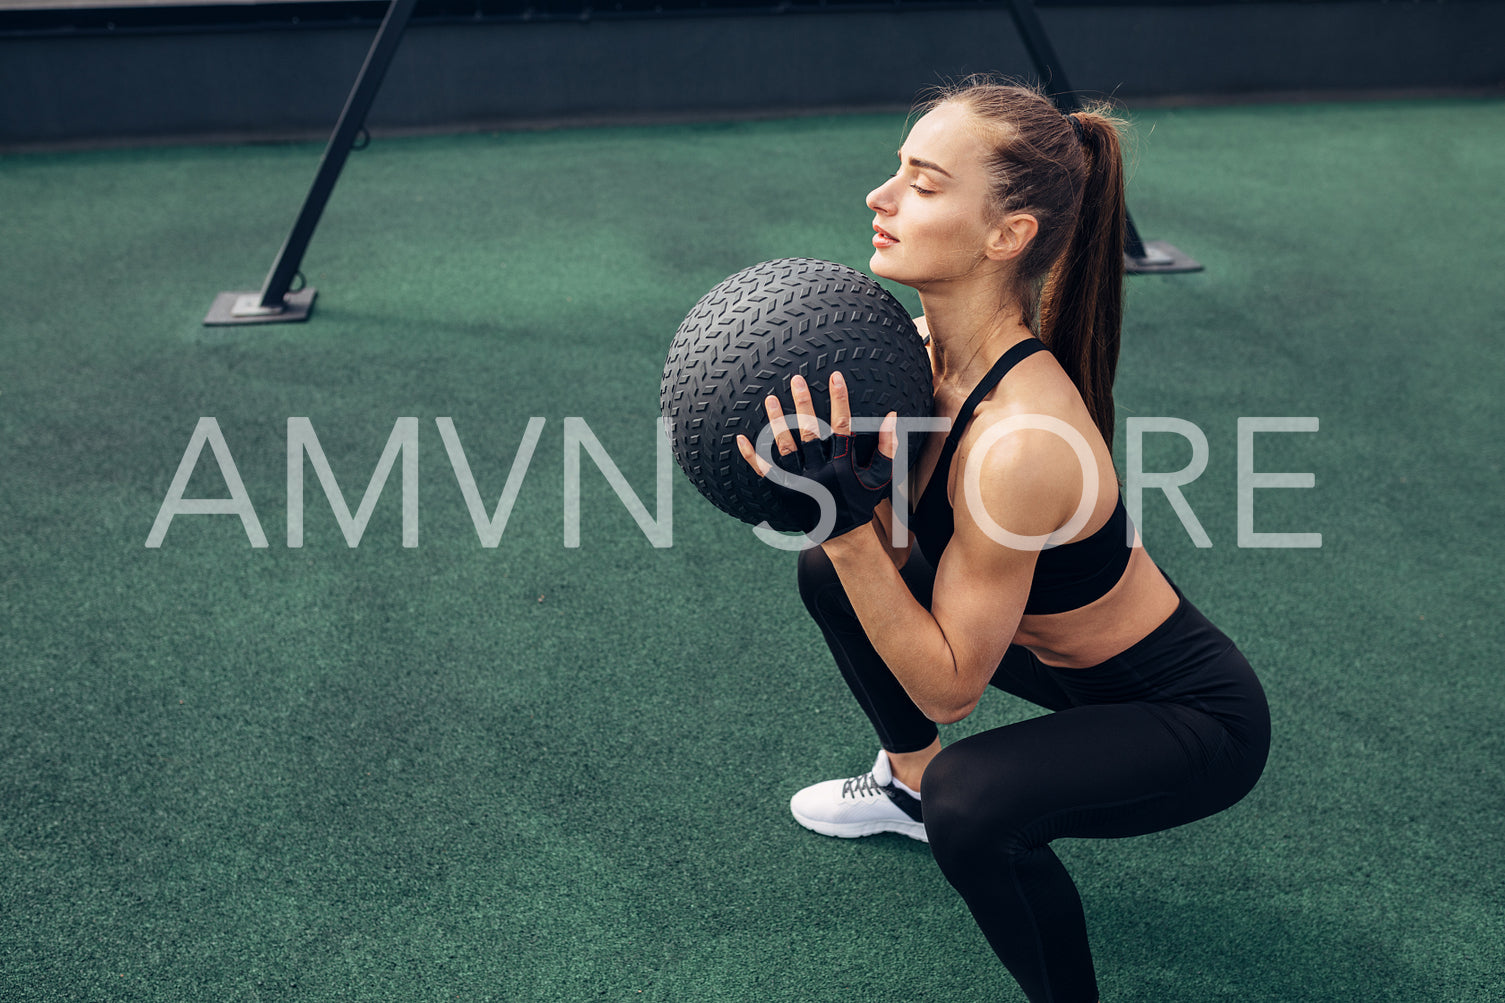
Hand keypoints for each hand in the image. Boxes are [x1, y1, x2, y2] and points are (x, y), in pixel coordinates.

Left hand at [735, 371, 898, 540]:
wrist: (842, 535)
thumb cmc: (861, 501)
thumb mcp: (878, 476)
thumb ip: (887, 447)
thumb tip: (893, 416)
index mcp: (843, 465)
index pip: (841, 425)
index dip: (839, 400)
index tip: (835, 377)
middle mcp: (819, 471)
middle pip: (810, 432)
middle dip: (803, 404)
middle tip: (796, 380)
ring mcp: (799, 481)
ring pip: (785, 447)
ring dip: (777, 422)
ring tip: (770, 398)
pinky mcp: (784, 491)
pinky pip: (765, 471)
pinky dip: (752, 456)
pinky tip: (740, 439)